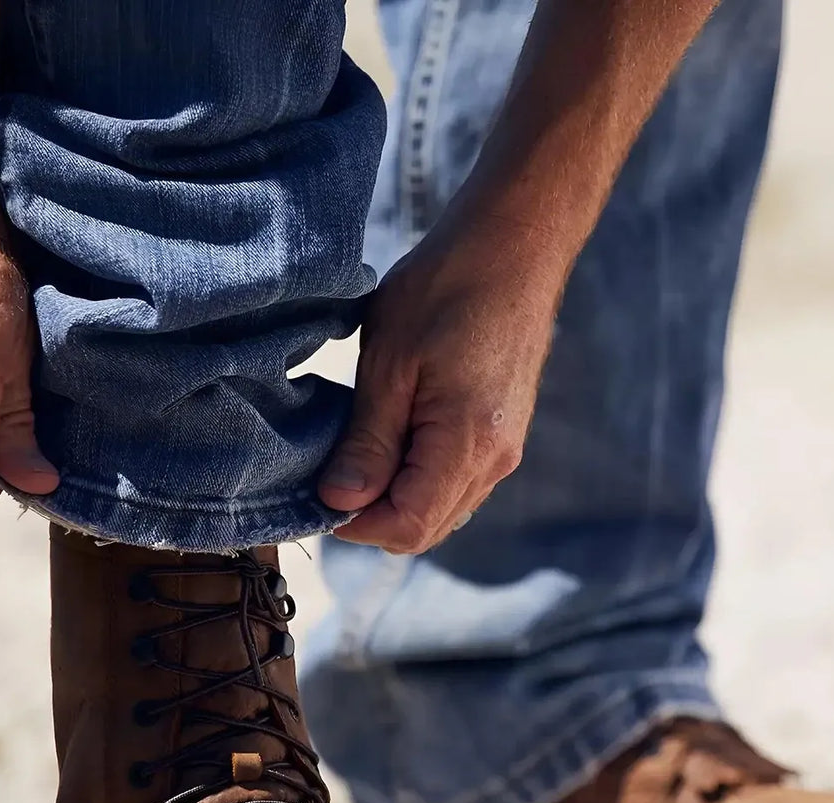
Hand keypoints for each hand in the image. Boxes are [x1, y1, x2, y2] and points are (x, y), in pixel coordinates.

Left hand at [318, 222, 558, 552]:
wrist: (515, 243)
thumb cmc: (449, 288)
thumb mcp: (389, 364)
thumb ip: (367, 442)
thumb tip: (339, 501)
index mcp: (469, 446)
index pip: (408, 527)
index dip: (356, 523)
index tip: (318, 490)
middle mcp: (495, 461)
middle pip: (425, 528)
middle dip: (372, 514)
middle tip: (330, 469)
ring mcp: (504, 450)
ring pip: (440, 509)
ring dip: (394, 495)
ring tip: (359, 445)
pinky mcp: (502, 435)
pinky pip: (454, 482)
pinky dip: (417, 477)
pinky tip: (392, 434)